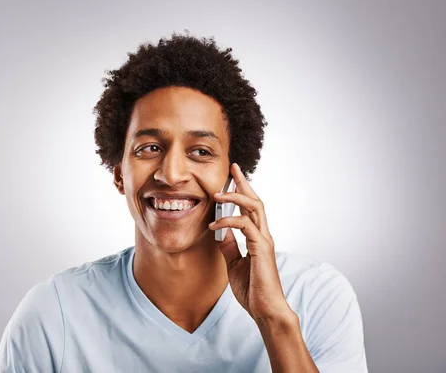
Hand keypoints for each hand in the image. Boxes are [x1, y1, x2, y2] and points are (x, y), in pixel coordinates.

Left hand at [209, 163, 294, 322]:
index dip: (242, 191)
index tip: (231, 177)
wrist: (265, 310)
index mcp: (258, 238)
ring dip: (236, 196)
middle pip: (256, 201)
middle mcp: (264, 235)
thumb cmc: (253, 290)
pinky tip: (214, 225)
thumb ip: (229, 246)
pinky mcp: (262, 248)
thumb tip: (219, 231)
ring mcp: (265, 241)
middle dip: (244, 183)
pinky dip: (228, 221)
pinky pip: (245, 226)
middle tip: (232, 168)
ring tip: (217, 193)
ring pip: (255, 208)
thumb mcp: (234, 264)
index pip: (251, 208)